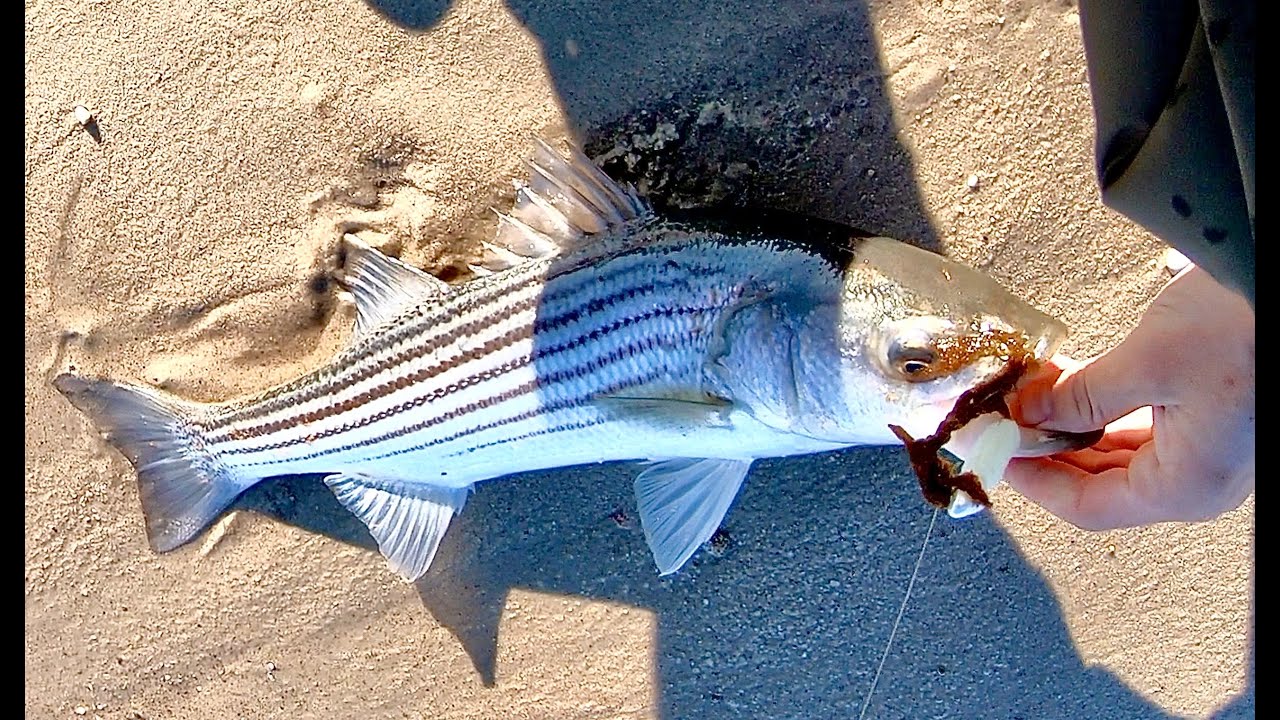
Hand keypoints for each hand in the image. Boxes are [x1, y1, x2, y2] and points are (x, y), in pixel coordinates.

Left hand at [1003, 266, 1253, 529]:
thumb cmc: (1247, 328)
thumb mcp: (1148, 362)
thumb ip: (1080, 396)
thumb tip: (1028, 414)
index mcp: (1186, 485)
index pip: (1087, 508)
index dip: (1034, 483)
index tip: (994, 453)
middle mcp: (1198, 479)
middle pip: (1100, 485)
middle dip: (1046, 452)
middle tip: (1002, 422)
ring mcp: (1206, 450)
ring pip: (1117, 455)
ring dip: (1068, 428)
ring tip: (1027, 397)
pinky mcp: (1209, 418)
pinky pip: (1140, 429)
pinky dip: (1098, 410)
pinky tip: (1067, 385)